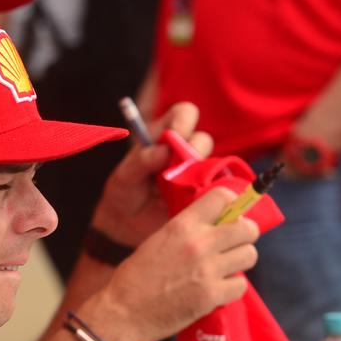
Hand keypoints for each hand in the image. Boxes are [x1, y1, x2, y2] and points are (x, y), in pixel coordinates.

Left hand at [91, 102, 212, 246]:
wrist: (127, 226)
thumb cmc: (124, 193)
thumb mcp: (124, 177)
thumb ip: (140, 161)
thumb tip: (163, 151)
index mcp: (164, 138)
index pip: (183, 114)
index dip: (183, 120)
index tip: (176, 135)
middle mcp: (184, 153)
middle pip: (203, 139)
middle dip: (194, 150)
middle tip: (181, 167)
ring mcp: (197, 175)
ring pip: (213, 166)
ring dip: (198, 177)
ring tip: (178, 192)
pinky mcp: (204, 196)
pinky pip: (216, 192)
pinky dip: (207, 196)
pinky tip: (189, 205)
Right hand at [94, 186, 259, 340]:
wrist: (123, 313)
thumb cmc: (136, 277)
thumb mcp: (158, 239)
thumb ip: (187, 230)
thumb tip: (215, 223)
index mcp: (182, 225)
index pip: (223, 198)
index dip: (232, 205)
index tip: (230, 215)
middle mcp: (199, 243)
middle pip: (247, 228)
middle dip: (244, 235)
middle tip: (234, 244)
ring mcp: (208, 271)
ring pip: (249, 255)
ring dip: (240, 261)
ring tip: (225, 267)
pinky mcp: (212, 296)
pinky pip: (241, 285)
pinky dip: (232, 288)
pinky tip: (217, 289)